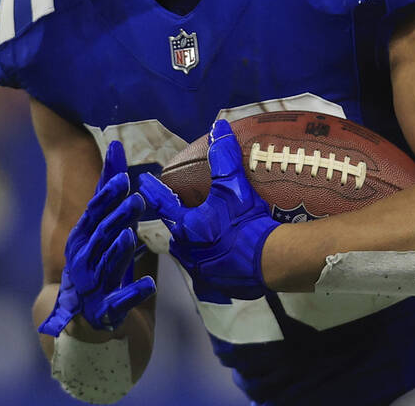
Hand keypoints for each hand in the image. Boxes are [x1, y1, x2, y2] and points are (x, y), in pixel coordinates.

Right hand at [39, 141, 155, 335]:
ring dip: (118, 251)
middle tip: (137, 200)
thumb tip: (117, 145)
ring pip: (106, 265)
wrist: (88, 318)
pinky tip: (150, 285)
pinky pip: (120, 301)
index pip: (94, 212)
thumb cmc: (101, 260)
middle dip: (117, 217)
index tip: (123, 177)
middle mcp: (82, 259)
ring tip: (131, 236)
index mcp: (82, 237)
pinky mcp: (105, 310)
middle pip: (100, 235)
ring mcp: (92, 286)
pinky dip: (134, 293)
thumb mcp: (106, 225)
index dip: (106, 195)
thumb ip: (111, 192)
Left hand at [140, 119, 278, 303]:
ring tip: (207, 234)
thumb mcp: (235, 187)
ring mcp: (202, 273)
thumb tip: (219, 128)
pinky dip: (214, 265)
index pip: (163, 203)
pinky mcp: (218, 287)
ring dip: (195, 245)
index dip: (153, 191)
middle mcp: (189, 252)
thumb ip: (224, 157)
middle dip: (179, 223)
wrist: (271, 262)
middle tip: (187, 211)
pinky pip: (209, 274)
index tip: (143, 181)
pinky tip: (226, 259)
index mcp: (187, 226)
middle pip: (177, 233)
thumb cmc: (248, 223)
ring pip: (191, 255)